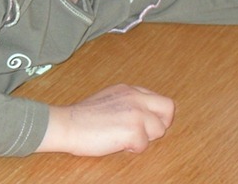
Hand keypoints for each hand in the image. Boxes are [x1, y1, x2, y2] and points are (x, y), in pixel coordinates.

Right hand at [36, 84, 174, 155]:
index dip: (155, 114)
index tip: (146, 123)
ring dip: (145, 138)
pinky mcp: (134, 130)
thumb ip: (127, 101)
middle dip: (161, 123)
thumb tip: (142, 113)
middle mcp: (136, 97)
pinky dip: (133, 148)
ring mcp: (136, 113)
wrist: (68, 123)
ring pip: (159, 129)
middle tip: (146, 133)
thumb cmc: (83, 116)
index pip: (158, 99)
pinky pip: (144, 145)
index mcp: (130, 89)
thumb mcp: (109, 98)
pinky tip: (117, 143)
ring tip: (125, 139)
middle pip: (168, 108)